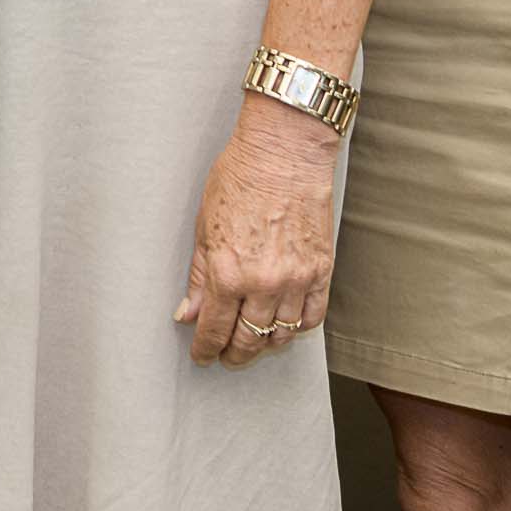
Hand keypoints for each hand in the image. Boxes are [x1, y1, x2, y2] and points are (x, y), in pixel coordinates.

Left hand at [175, 99, 339, 369]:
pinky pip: (312, 317)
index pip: (215, 329)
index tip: (202, 356)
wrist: (284, 153)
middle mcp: (263, 283)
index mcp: (228, 272)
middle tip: (226, 356)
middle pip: (248, 339)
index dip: (206, 349)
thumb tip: (188, 314)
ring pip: (281, 334)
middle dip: (234, 353)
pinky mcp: (321, 271)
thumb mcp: (204, 225)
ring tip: (254, 344)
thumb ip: (199, 276)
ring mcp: (296, 280)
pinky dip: (297, 327)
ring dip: (265, 345)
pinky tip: (285, 326)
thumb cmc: (239, 179)